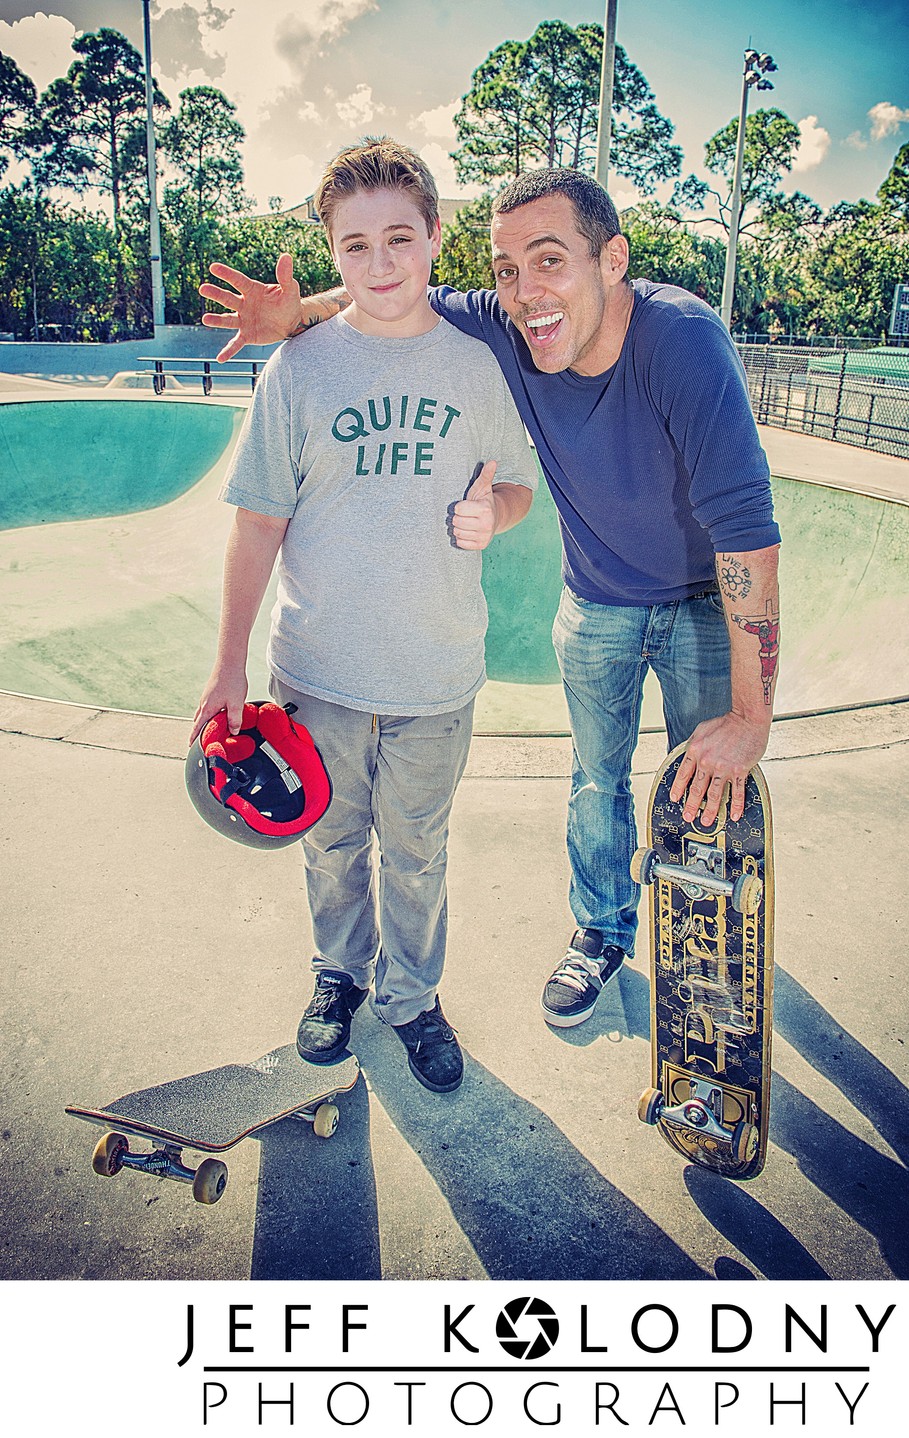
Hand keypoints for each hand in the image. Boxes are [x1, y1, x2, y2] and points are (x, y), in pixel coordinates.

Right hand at [189, 667, 248, 745]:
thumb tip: (233, 731)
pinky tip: (218, 712)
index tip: (189, 744)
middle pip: (198, 720)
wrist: (229, 662)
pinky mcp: (211, 691)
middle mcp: (204, 703)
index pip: (197, 727)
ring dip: (205, 721)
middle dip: (199, 730)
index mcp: (208, 708)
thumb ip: (235, 719)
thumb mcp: (236, 704)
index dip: (193, 737)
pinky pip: (207, 705)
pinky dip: (209, 712)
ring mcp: (206, 696)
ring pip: (203, 712)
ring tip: (211, 728)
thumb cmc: (232, 681)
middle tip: (201, 739)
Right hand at [199, 253, 301, 360]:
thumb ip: (285, 275)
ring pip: (227, 320)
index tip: (214, 267)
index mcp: (252, 290)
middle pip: (227, 298)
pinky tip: (220, 359)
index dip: (226, 274)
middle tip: (203, 288)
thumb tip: (286, 257)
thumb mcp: (290, 289)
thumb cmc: (289, 302)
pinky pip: (236, 343)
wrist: (291, 322)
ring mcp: (244, 320)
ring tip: (205, 319)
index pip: (237, 280)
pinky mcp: (247, 335)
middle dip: (215, 294)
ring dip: (216, 320)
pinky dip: (228, 351)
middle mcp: (244, 304)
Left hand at [451, 461, 497, 549]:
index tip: (466, 504)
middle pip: (456, 522)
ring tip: (467, 521)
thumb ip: (486, 475)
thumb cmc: (484, 501)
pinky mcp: (481, 546)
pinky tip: (468, 531)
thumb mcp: (483, 487)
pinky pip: (460, 543)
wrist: (495, 518)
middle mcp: (486, 524)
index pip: (458, 509)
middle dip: (458, 517)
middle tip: (466, 514)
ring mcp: (484, 536)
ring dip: (459, 527)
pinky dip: (461, 538)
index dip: (459, 506)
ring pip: (457, 533)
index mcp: (485, 509)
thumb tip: (493, 462)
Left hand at [669, 711, 770, 825]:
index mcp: (695, 751)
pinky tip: (734, 815)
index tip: (675, 798)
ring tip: (706, 821)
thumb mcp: (702, 730)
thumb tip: (689, 756)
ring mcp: (723, 767)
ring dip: (710, 810)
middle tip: (688, 816)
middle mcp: (707, 761)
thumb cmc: (727, 723)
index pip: (683, 774)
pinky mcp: (739, 770)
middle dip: (691, 805)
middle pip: (696, 788)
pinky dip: (735, 805)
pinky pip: (737, 792)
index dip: (678, 788)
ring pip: (714, 794)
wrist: (747, 719)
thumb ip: (694, 745)